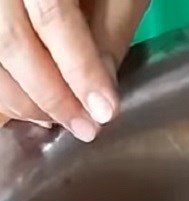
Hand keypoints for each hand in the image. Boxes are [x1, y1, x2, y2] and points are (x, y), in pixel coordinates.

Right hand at [0, 0, 148, 139]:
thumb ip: (110, 29)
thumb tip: (102, 90)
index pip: (52, 16)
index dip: (79, 69)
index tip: (105, 111)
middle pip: (9, 41)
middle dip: (50, 96)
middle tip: (86, 129)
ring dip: (21, 99)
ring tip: (58, 120)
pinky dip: (4, 90)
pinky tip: (29, 106)